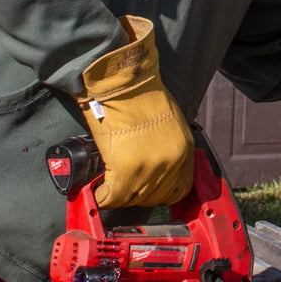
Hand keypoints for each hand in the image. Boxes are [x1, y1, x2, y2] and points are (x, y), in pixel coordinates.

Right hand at [77, 15, 193, 207]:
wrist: (124, 82)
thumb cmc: (141, 93)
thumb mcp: (169, 120)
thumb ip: (167, 144)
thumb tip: (153, 159)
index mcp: (184, 149)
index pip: (179, 189)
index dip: (160, 194)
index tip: (146, 192)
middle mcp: (171, 162)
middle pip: (154, 197)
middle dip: (136, 196)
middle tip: (121, 190)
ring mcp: (149, 168)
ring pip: (132, 199)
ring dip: (118, 198)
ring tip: (107, 190)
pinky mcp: (125, 169)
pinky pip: (112, 197)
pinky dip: (102, 197)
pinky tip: (96, 192)